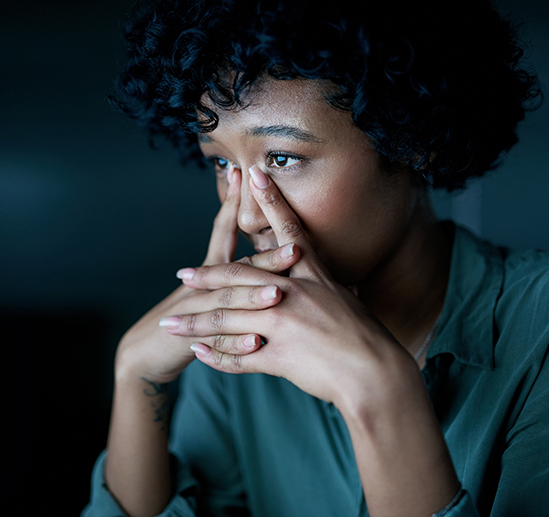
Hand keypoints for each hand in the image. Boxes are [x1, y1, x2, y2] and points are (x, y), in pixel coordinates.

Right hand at [114, 166, 299, 384]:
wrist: (144, 352)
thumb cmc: (183, 322)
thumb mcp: (208, 293)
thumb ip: (234, 276)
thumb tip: (264, 257)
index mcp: (210, 272)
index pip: (223, 231)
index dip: (233, 204)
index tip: (248, 176)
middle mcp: (202, 286)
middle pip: (236, 265)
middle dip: (265, 256)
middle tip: (294, 248)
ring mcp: (193, 312)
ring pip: (227, 301)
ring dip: (252, 297)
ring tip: (278, 293)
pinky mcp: (186, 339)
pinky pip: (217, 341)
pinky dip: (236, 343)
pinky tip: (255, 342)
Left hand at [161, 167, 403, 406]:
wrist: (378, 374)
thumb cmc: (366, 338)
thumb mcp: (345, 299)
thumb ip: (321, 286)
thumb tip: (318, 272)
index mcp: (312, 277)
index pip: (287, 231)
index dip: (270, 201)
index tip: (253, 174)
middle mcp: (293, 294)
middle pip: (239, 277)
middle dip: (207, 276)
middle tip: (182, 274)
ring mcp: (283, 324)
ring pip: (228, 318)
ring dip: (195, 322)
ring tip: (170, 323)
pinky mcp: (279, 355)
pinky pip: (237, 355)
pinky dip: (215, 355)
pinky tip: (197, 352)